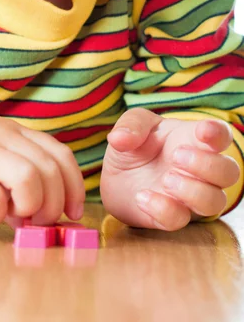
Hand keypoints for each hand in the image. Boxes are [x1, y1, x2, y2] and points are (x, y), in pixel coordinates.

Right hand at [0, 108, 85, 225]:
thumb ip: (11, 172)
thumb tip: (31, 213)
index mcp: (12, 131)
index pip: (59, 154)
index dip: (75, 186)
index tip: (72, 211)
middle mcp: (0, 138)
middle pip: (49, 170)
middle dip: (54, 204)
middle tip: (38, 221)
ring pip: (28, 178)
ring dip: (29, 206)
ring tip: (13, 216)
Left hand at [100, 108, 240, 230]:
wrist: (114, 178)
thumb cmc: (134, 146)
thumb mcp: (132, 126)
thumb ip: (131, 125)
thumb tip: (120, 138)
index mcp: (193, 139)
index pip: (221, 135)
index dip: (219, 134)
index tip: (204, 132)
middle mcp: (199, 170)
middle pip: (229, 172)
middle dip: (209, 165)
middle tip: (177, 156)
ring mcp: (189, 196)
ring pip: (215, 201)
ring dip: (193, 191)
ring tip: (166, 179)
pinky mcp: (172, 216)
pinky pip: (180, 220)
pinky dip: (163, 209)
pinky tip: (142, 196)